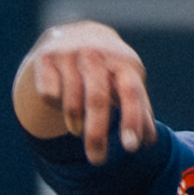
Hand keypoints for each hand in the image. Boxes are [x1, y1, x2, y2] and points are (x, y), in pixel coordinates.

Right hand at [16, 22, 154, 161]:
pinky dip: (55, 106)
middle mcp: (96, 55)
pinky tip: (61, 101)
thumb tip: (149, 141)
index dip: (132, 119)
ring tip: (79, 130)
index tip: (131, 147)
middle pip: (97, 99)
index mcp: (122, 63)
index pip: (130, 92)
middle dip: (97, 134)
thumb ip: (139, 111)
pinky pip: (49, 94)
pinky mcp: (45, 59)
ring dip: (76, 124)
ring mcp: (69, 54)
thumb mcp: (127, 83)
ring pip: (71, 100)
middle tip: (98, 160)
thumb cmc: (108, 69)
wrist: (74, 34)